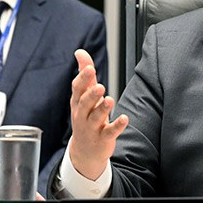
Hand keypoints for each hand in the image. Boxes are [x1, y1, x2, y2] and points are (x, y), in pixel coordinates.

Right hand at [68, 49, 128, 180]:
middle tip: (100, 85)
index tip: (90, 67)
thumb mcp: (83, 95)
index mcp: (78, 102)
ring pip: (96, 117)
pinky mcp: (103, 138)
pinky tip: (124, 118)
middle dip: (91, 94)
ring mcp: (92, 127)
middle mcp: (82, 114)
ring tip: (110, 99)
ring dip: (103, 108)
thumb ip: (85, 74)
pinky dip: (117, 126)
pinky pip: (109, 132)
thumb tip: (80, 52)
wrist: (84, 150)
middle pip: (85, 103)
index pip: (77, 89)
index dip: (83, 78)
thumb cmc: (85, 116)